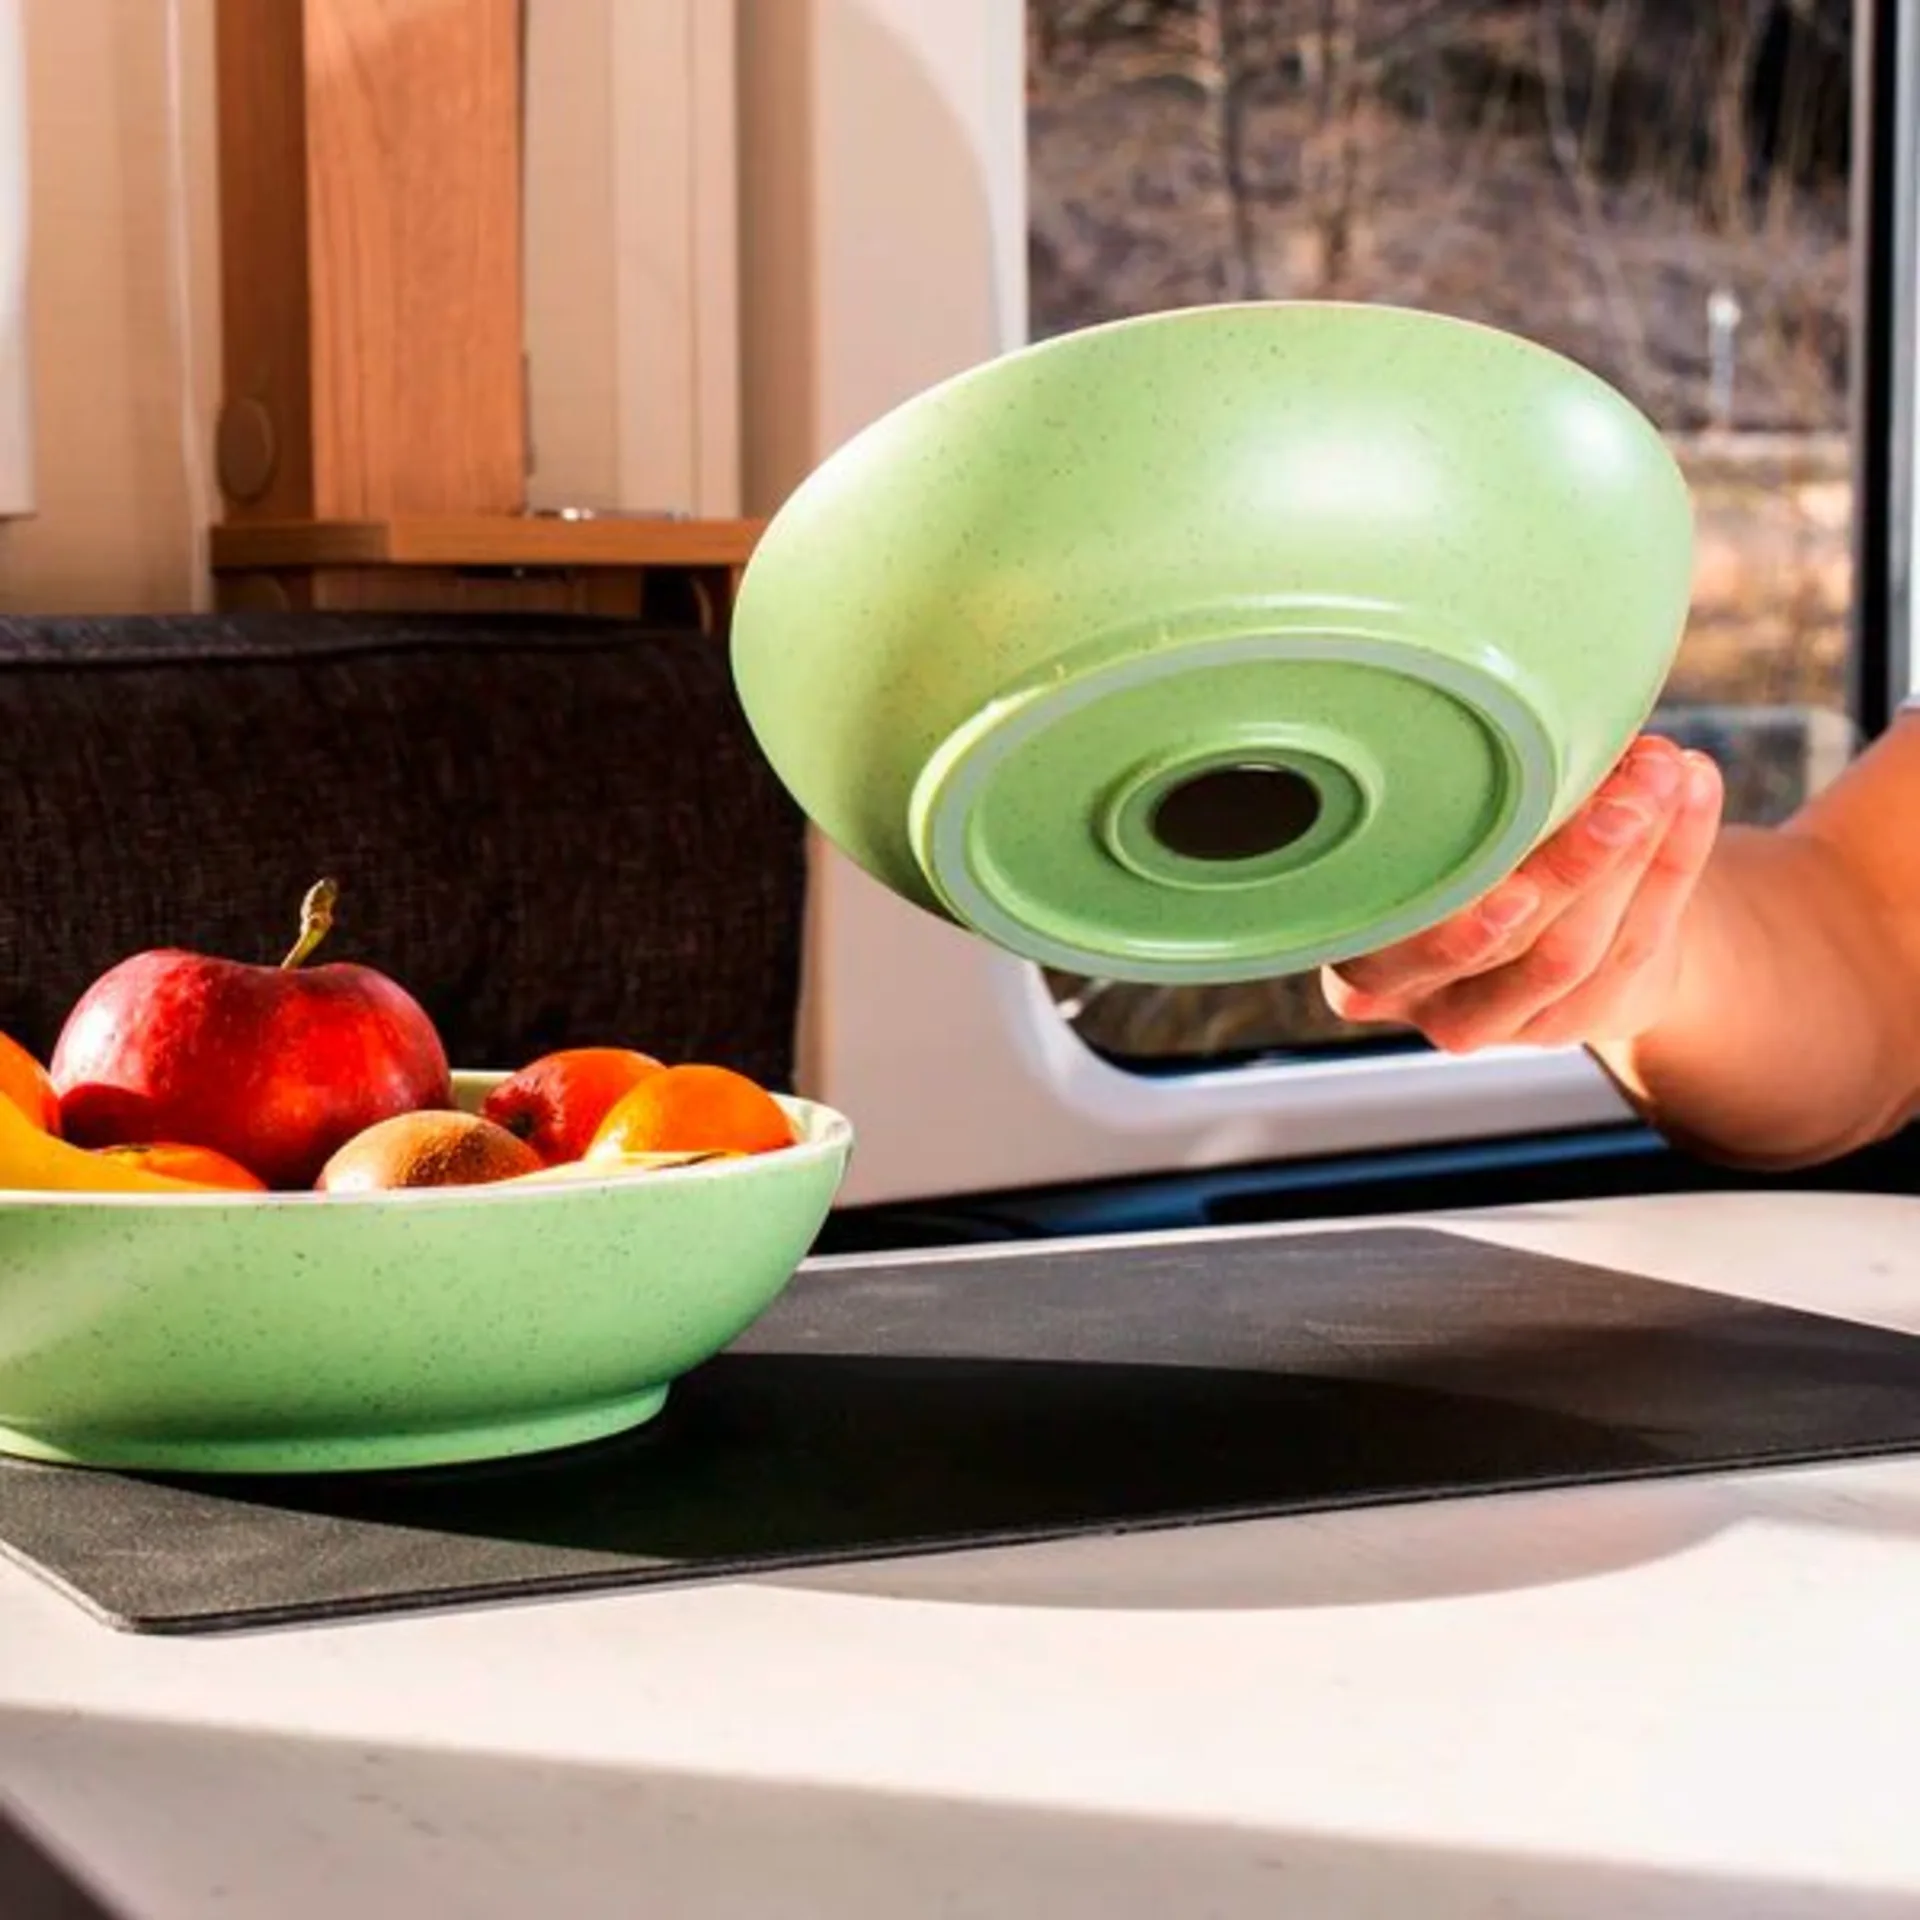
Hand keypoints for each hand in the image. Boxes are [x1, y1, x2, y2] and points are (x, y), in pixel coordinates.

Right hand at [1322, 735, 1724, 1051]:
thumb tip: (1505, 706)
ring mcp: (1503, 1019)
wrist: (1538, 940)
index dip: (1459, 932)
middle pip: (1507, 947)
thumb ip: (1448, 803)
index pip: (1403, 953)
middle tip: (1622, 798)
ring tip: (1663, 773)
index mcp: (1368, 952)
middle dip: (1573, 867)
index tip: (1517, 891)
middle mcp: (1424, 998)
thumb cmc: (1463, 856)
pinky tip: (1695, 787)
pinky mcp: (1579, 1019)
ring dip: (1635, 856)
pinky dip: (1679, 855)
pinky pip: (1643, 935)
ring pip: (1575, 949)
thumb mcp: (1433, 837)